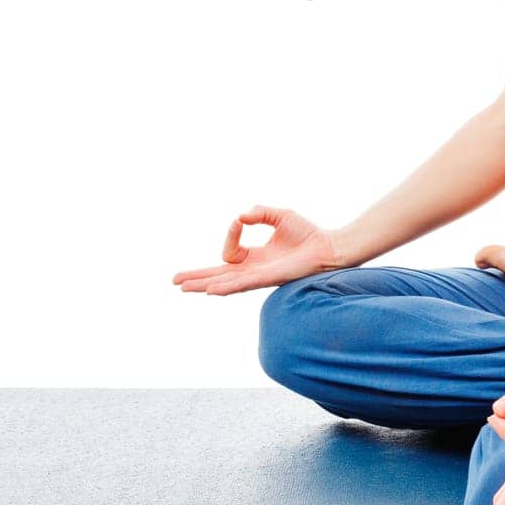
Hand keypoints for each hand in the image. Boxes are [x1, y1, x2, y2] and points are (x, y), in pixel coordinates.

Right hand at [172, 205, 338, 295]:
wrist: (328, 246)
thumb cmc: (307, 234)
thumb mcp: (279, 215)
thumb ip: (259, 213)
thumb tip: (240, 217)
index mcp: (255, 258)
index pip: (230, 251)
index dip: (231, 233)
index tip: (242, 220)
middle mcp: (254, 270)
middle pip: (219, 275)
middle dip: (197, 278)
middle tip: (175, 281)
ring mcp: (259, 276)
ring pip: (225, 283)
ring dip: (204, 285)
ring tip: (185, 288)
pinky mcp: (268, 278)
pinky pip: (242, 283)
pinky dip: (226, 286)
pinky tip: (211, 291)